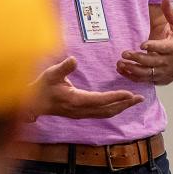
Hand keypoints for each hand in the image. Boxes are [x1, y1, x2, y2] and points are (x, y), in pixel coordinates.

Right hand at [26, 56, 143, 120]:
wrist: (32, 103)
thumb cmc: (42, 87)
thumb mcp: (51, 74)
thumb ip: (63, 68)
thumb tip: (74, 59)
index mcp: (76, 100)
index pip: (101, 100)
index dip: (116, 97)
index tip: (130, 93)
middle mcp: (81, 110)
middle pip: (108, 110)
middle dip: (125, 104)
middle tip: (140, 98)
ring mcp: (81, 114)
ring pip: (106, 113)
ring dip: (121, 108)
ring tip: (134, 101)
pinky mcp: (80, 114)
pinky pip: (101, 113)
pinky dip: (113, 109)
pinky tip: (118, 105)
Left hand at [116, 0, 172, 85]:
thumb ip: (170, 12)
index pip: (164, 48)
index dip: (154, 46)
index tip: (142, 44)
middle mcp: (169, 62)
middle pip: (152, 62)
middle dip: (138, 58)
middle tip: (124, 53)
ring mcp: (162, 73)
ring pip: (146, 74)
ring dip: (132, 69)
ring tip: (120, 63)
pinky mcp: (156, 80)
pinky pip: (142, 80)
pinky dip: (131, 76)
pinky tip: (121, 69)